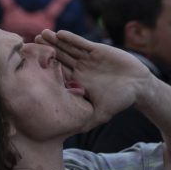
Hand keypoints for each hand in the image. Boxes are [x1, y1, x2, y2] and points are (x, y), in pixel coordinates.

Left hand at [35, 30, 155, 131]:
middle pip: (60, 57)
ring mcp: (88, 58)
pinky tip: (60, 34)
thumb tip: (71, 135)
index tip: (32, 64)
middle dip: (47, 50)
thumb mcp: (102, 114)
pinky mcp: (97, 50)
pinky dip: (72, 38)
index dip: (46, 68)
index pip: (59, 73)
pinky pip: (82, 43)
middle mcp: (81, 68)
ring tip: (42, 34)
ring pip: (68, 48)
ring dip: (56, 41)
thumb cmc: (121, 100)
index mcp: (79, 81)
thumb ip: (87, 122)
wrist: (139, 86)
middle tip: (31, 43)